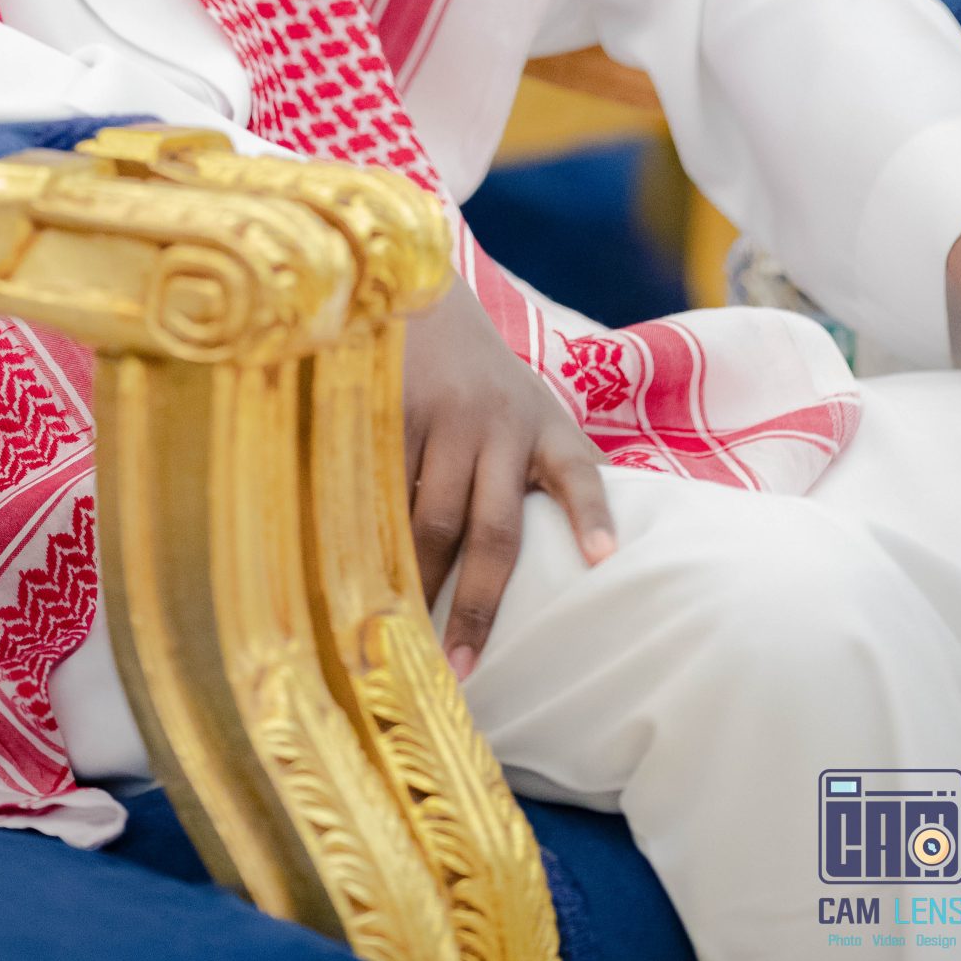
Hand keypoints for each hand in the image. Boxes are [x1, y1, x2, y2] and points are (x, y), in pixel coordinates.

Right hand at [402, 278, 615, 682]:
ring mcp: (444, 417)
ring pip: (431, 518)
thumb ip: (547, 470)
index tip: (603, 560)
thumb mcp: (530, 410)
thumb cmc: (485, 380)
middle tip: (459, 665)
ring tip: (403, 636)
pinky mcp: (393, 411)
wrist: (420, 296)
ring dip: (418, 583)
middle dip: (476, 603)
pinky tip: (357, 575)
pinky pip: (383, 490)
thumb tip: (587, 564)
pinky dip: (373, 536)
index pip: (579, 472)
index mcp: (544, 427)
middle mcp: (500, 423)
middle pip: (493, 529)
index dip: (590, 516)